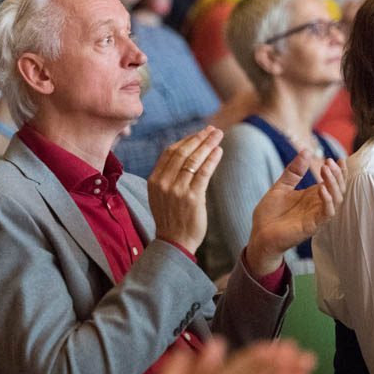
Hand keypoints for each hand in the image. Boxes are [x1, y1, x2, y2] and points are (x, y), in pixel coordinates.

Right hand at [148, 127, 223, 253]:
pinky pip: (203, 172)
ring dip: (208, 144)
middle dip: (199, 138)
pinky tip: (219, 151)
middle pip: (183, 152)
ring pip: (194, 160)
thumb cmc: (171, 219)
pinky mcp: (192, 198)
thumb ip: (168, 176)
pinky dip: (212, 159)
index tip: (200, 133)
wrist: (174, 243)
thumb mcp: (161, 195)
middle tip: (213, 130)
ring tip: (218, 135)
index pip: (170, 152)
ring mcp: (177, 190)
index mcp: (154, 180)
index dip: (186, 140)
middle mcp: (163, 183)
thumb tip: (185, 154)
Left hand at [245, 154, 345, 275]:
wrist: (259, 235)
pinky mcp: (312, 226)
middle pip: (338, 189)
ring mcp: (316, 216)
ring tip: (326, 170)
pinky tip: (322, 189)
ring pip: (336, 199)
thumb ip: (293, 171)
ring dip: (333, 184)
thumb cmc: (270, 214)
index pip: (333, 182)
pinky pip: (326, 213)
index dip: (339, 171)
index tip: (339, 158)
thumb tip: (306, 151)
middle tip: (329, 162)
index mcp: (312, 196)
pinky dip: (327, 201)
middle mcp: (317, 205)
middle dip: (337, 174)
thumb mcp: (281, 187)